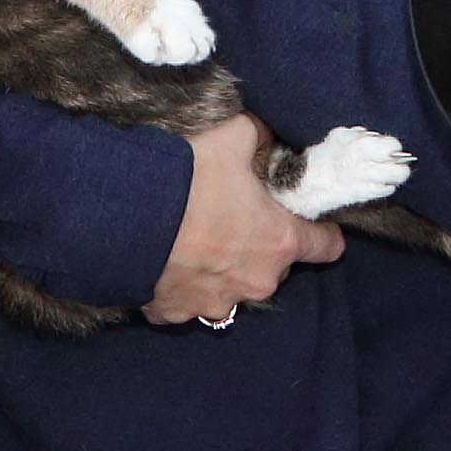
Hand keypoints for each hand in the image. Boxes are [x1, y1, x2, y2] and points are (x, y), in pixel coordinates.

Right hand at [142, 114, 342, 325]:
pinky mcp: (176, 314)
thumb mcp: (234, 136)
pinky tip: (167, 258)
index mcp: (279, 242)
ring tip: (195, 238)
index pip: (326, 246)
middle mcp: (255, 282)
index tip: (309, 220)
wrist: (123, 216)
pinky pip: (187, 300)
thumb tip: (267, 137)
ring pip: (232, 286)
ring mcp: (216, 304)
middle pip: (275, 265)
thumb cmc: (188, 178)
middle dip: (261, 243)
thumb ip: (260, 136)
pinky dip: (182, 283)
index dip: (322, 231)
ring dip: (222, 267)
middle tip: (234, 215)